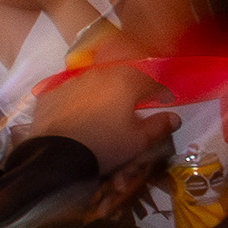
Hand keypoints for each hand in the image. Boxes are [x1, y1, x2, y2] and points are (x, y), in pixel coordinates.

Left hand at [17, 60, 162, 171]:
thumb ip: (158, 126)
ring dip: (108, 93)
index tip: (167, 100)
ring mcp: (73, 81)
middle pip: (123, 77)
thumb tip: (175, 117)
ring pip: (97, 83)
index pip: (151, 82)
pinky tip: (83, 115)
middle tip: (140, 101)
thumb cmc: (105, 144)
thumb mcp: (138, 141)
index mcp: (125, 82)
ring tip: (111, 109)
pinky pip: (73, 93)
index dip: (162, 92)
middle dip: (134, 88)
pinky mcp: (52, 92)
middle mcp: (99, 74)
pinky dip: (82, 101)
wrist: (57, 153)